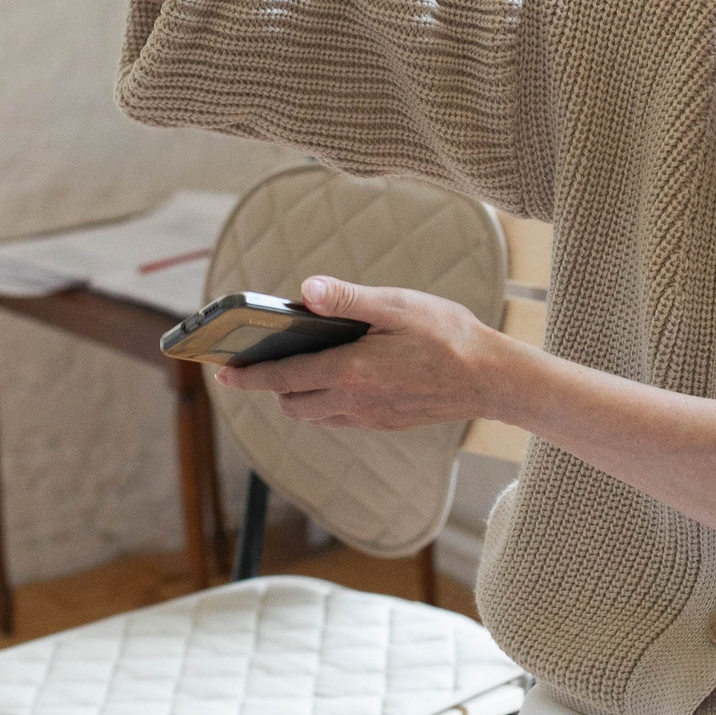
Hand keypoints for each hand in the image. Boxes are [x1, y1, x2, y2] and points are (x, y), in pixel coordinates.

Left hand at [215, 275, 519, 429]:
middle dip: (271, 387)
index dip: (248, 377)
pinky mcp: (386, 422)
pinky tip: (341, 377)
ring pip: (315, 415)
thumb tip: (305, 292)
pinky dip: (327, 402)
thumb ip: (348, 299)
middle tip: (261, 363)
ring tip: (299, 367)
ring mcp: (371, 417)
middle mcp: (354, 401)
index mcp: (350, 371)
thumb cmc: (447, 334)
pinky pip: (341, 418)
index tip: (223, 375)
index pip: (282, 377)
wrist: (492, 378)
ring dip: (299, 395)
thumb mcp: (397, 305)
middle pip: (292, 404)